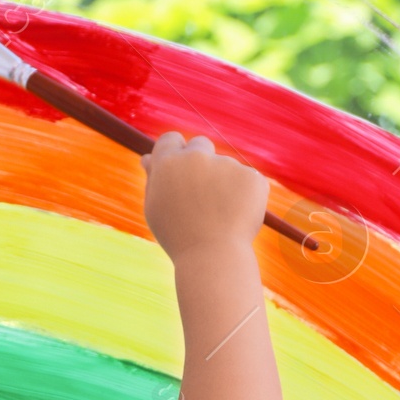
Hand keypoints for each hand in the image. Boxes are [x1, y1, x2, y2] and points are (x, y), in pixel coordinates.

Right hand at [143, 132, 267, 262]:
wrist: (212, 259)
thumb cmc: (179, 238)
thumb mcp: (157, 210)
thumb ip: (153, 180)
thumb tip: (148, 157)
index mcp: (168, 163)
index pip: (171, 139)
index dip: (177, 154)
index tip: (182, 172)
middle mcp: (196, 157)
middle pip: (201, 144)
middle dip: (202, 164)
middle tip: (202, 199)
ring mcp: (226, 164)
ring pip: (225, 167)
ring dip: (223, 185)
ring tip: (218, 217)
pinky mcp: (250, 176)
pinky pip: (246, 181)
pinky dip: (244, 197)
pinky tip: (236, 218)